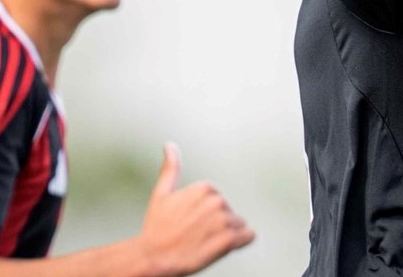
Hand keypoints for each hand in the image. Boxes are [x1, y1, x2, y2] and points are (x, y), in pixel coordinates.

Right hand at [135, 144, 254, 276]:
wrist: (152, 258)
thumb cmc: (156, 228)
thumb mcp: (162, 194)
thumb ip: (171, 169)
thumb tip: (170, 145)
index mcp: (205, 187)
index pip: (222, 202)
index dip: (208, 216)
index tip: (190, 223)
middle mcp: (217, 200)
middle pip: (232, 214)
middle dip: (218, 226)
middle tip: (195, 235)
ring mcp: (223, 220)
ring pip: (240, 226)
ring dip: (227, 236)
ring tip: (204, 242)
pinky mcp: (228, 240)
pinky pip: (249, 237)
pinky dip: (239, 243)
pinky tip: (220, 248)